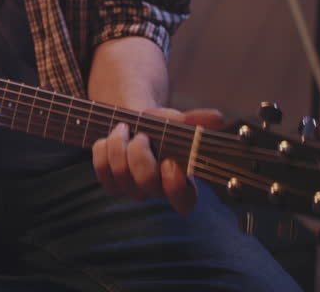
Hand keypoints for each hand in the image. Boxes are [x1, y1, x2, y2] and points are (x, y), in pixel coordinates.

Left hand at [91, 107, 224, 213]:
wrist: (134, 125)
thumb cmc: (160, 127)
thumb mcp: (176, 121)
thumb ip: (195, 121)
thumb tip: (217, 118)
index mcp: (181, 181)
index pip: (184, 202)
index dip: (176, 186)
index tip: (171, 161)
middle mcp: (157, 190)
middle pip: (146, 183)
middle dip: (140, 154)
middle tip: (141, 136)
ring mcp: (132, 189)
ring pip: (120, 174)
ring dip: (119, 145)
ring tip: (123, 128)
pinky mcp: (111, 183)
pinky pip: (101, 170)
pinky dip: (103, 148)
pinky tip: (110, 137)